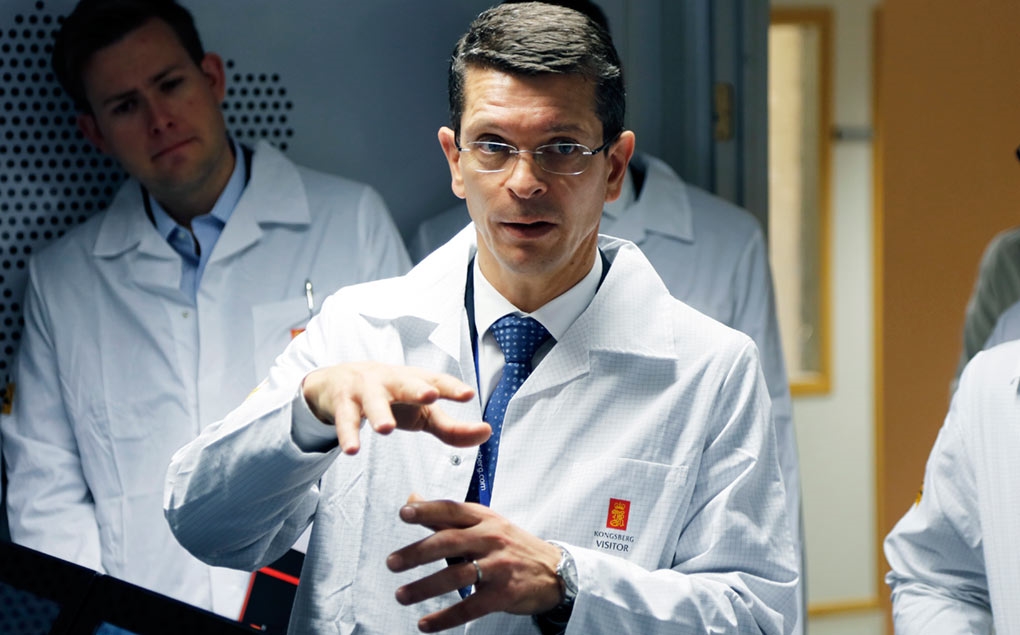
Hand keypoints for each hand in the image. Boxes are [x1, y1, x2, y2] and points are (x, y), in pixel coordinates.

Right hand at [301, 362, 489, 453]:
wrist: (339, 381)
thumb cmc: (391, 396)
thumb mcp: (422, 412)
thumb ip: (452, 427)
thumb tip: (485, 434)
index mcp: (415, 380)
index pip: (437, 380)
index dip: (452, 387)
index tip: (468, 395)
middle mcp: (391, 380)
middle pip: (405, 382)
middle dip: (417, 388)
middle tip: (430, 396)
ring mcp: (365, 389)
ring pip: (372, 400)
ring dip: (379, 412)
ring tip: (385, 428)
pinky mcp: (342, 403)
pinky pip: (345, 420)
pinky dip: (347, 434)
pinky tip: (351, 449)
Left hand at [386, 495, 563, 632]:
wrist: (553, 571)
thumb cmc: (511, 545)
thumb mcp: (485, 523)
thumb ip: (446, 515)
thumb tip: (412, 498)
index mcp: (485, 518)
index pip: (453, 509)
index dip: (427, 510)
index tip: (404, 513)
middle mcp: (492, 539)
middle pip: (450, 542)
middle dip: (417, 553)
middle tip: (392, 563)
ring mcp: (498, 567)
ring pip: (456, 576)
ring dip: (425, 588)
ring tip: (402, 595)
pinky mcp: (503, 594)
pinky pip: (469, 607)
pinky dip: (445, 617)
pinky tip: (426, 624)